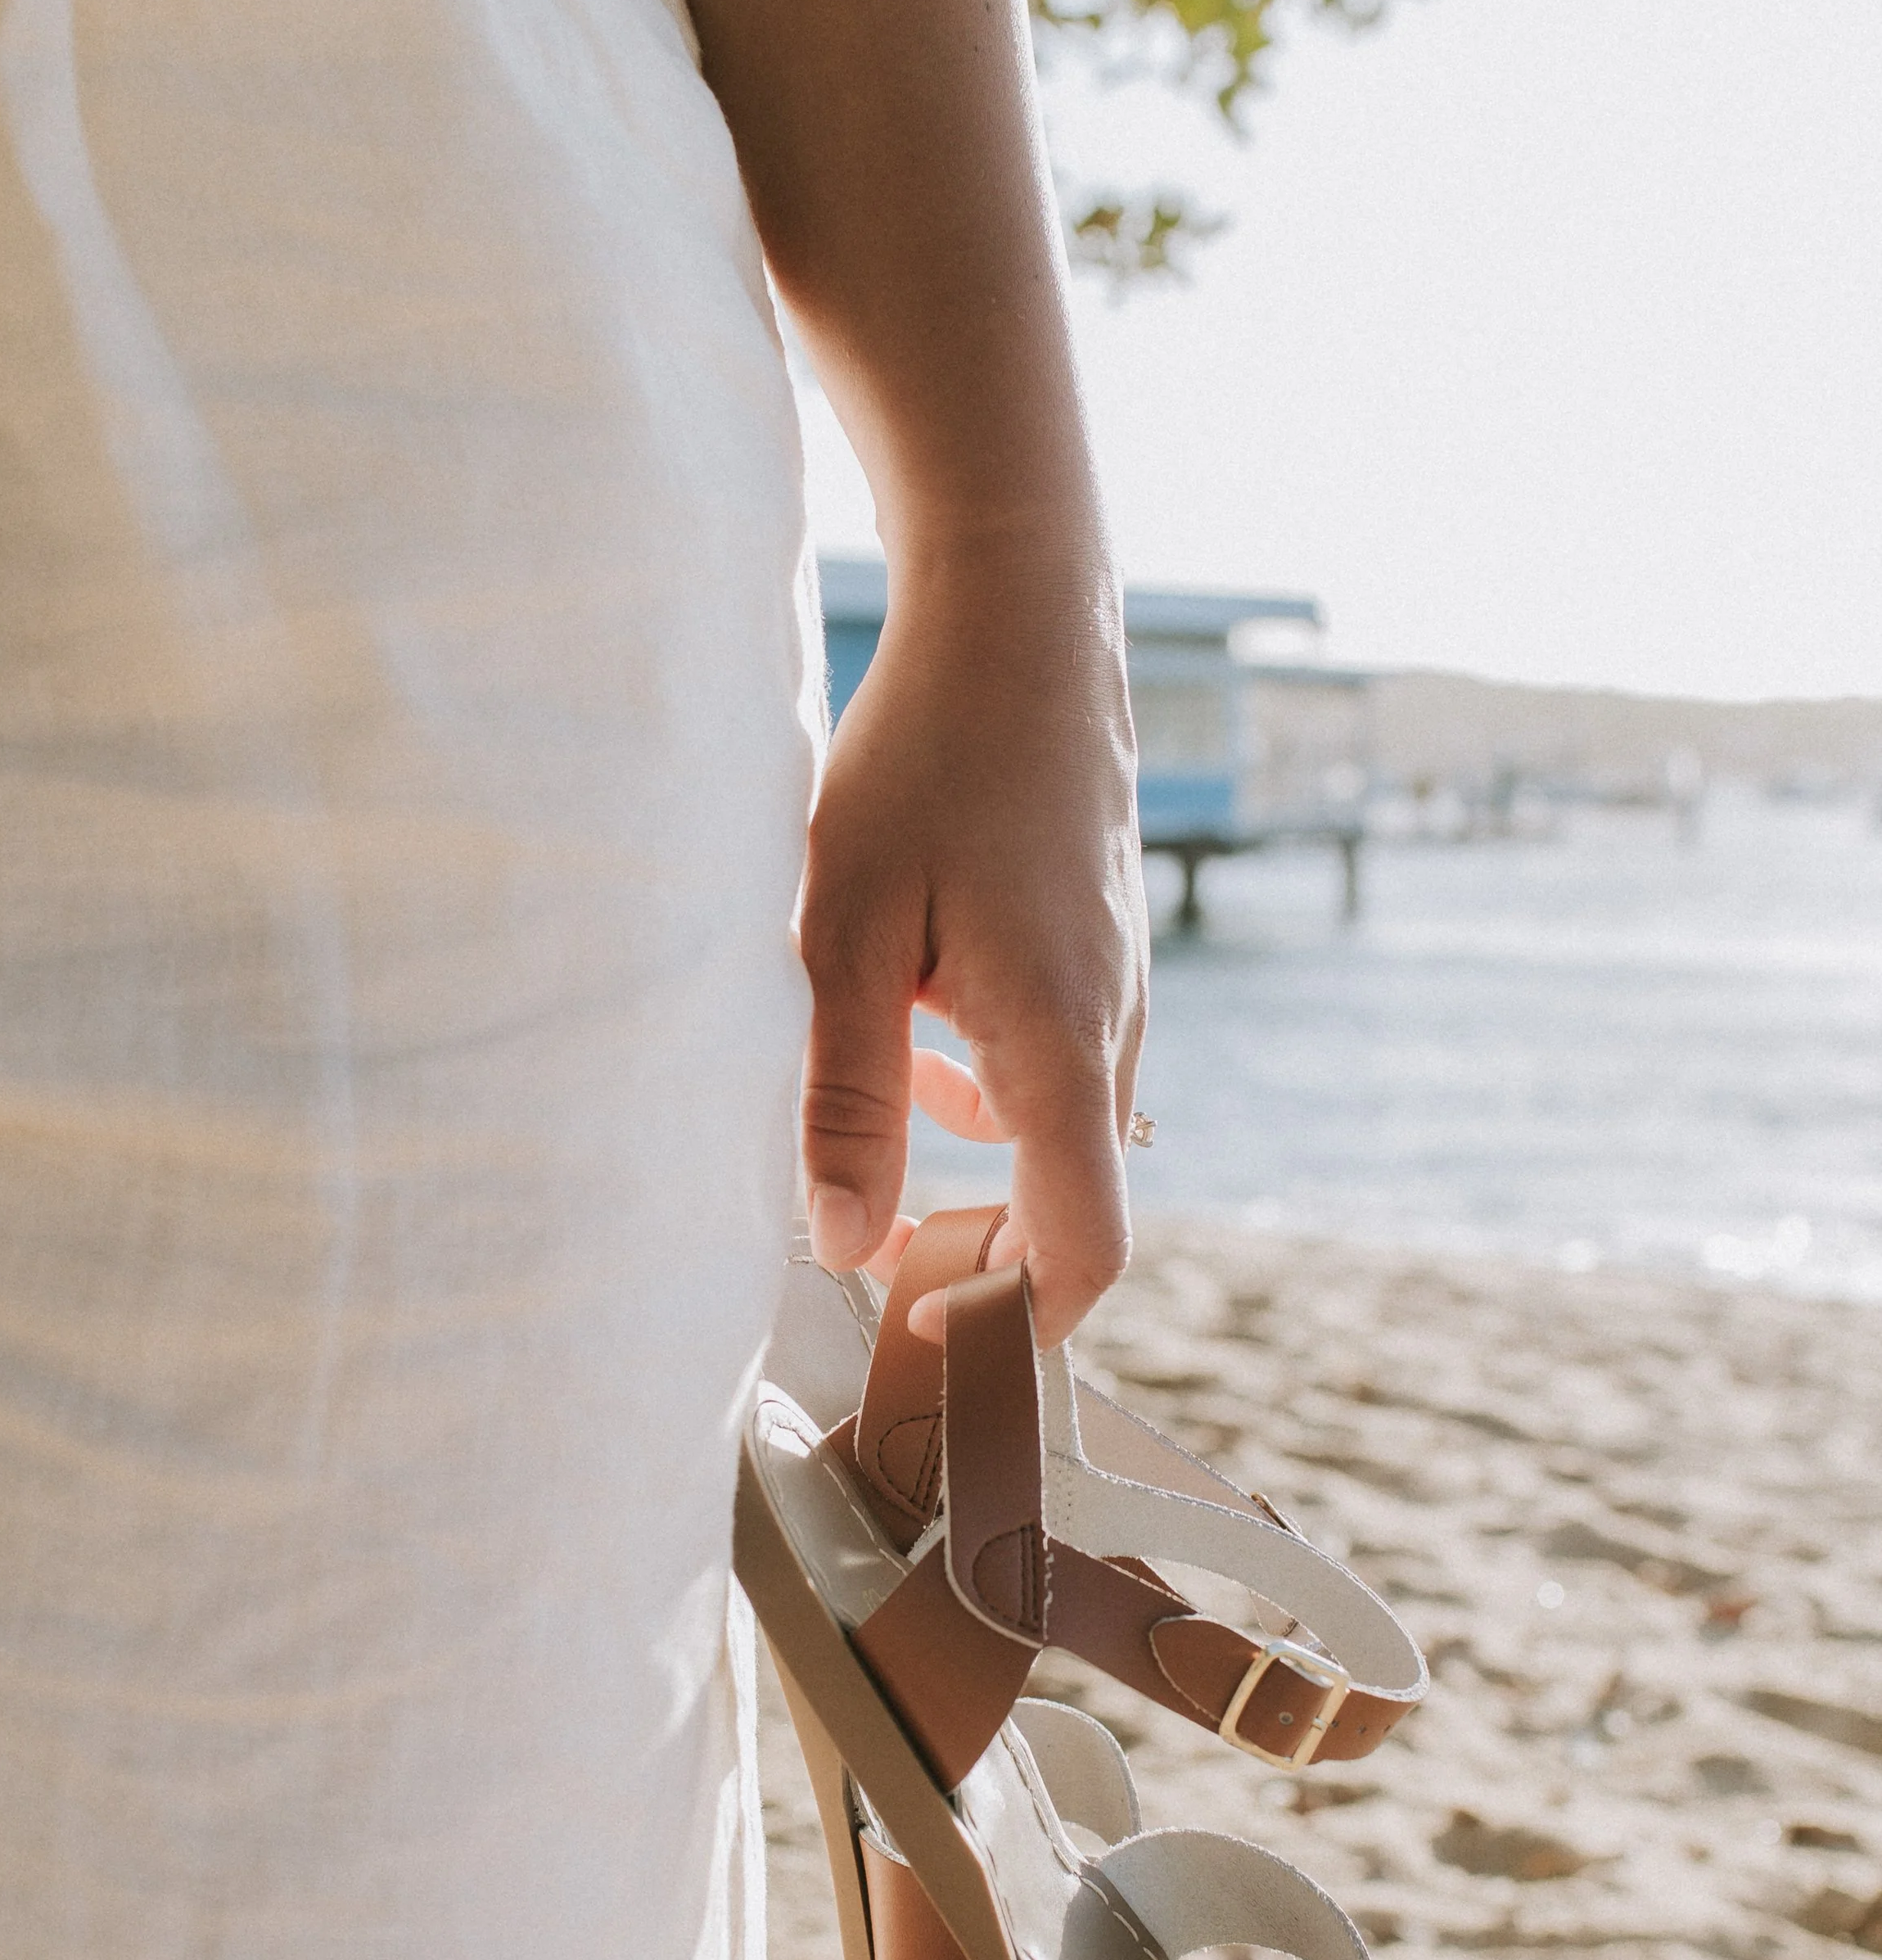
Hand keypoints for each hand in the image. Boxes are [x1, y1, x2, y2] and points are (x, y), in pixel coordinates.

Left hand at [798, 540, 1148, 1347]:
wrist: (1020, 619)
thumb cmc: (923, 758)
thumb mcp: (842, 933)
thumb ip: (843, 1101)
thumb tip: (844, 1246)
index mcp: (1061, 1045)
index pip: (1083, 1252)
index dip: (1011, 1325)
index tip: (925, 1339)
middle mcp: (1112, 1032)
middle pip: (1070, 1208)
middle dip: (981, 1260)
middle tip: (876, 1278)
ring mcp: (1118, 992)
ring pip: (1054, 1136)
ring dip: (973, 1167)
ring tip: (870, 1161)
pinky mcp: (1099, 955)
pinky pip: (1053, 1069)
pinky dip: (989, 1095)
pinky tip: (914, 1053)